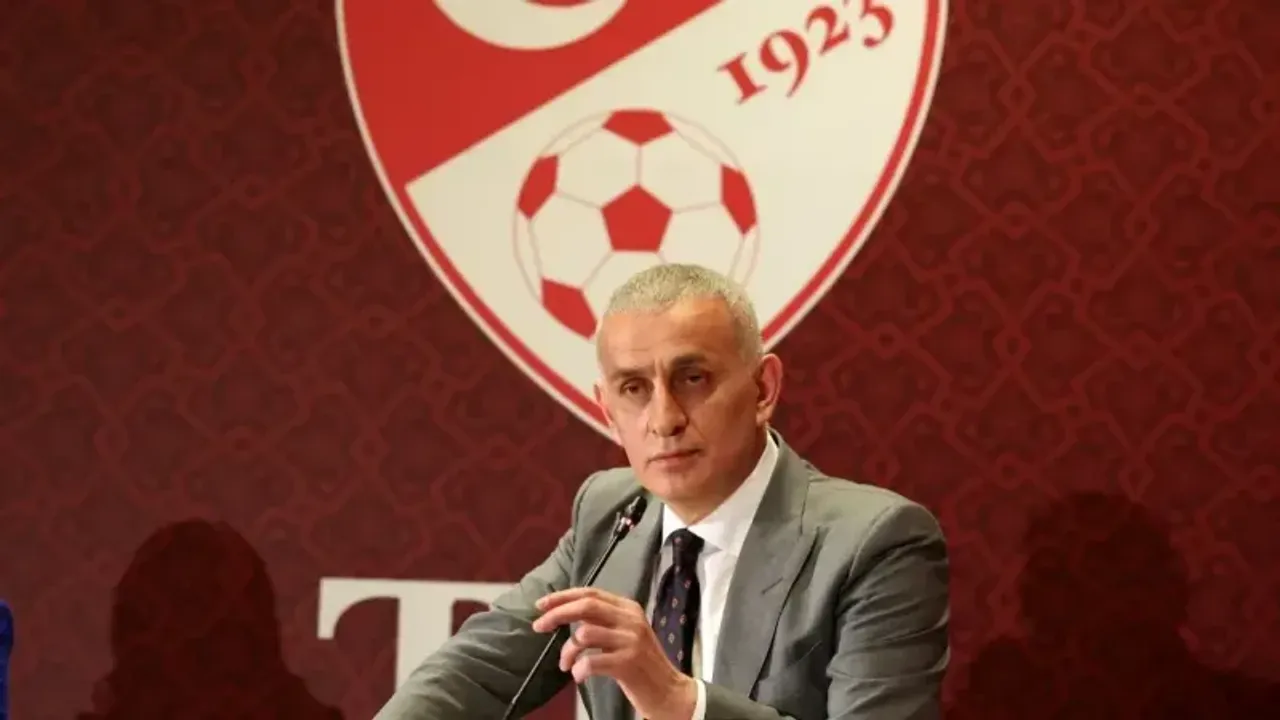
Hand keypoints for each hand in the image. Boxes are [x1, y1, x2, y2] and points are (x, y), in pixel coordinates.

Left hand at [533, 587, 697, 719]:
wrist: (669, 691)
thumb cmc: (641, 663)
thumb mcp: (625, 634)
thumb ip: (602, 622)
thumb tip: (564, 615)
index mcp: (628, 608)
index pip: (590, 593)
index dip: (562, 597)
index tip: (541, 605)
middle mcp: (631, 619)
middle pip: (586, 607)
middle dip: (557, 614)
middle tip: (538, 626)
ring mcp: (631, 640)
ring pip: (584, 634)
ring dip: (567, 651)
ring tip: (566, 664)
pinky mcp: (628, 663)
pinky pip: (591, 661)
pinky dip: (578, 669)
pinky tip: (578, 675)